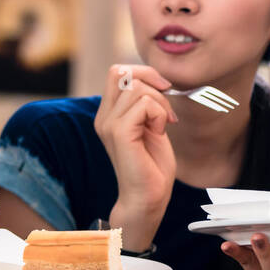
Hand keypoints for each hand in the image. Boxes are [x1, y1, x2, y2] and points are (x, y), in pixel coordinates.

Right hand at [93, 64, 177, 234]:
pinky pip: (144, 104)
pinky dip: (159, 114)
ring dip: (160, 102)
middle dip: (152, 81)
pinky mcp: (119, 133)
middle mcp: (104, 117)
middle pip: (122, 72)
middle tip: (165, 109)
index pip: (118, 71)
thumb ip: (146, 104)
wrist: (147, 198)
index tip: (163, 92)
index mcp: (109, 114)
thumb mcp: (150, 126)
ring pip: (137, 87)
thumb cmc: (152, 167)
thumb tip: (157, 80)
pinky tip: (159, 132)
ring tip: (163, 125)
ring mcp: (108, 124)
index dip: (144, 73)